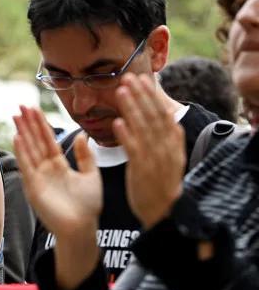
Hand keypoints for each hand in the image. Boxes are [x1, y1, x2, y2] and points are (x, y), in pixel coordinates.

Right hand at [13, 106, 102, 238]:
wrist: (82, 228)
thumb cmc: (87, 206)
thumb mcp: (91, 176)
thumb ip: (85, 156)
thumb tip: (82, 135)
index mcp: (59, 165)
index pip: (48, 140)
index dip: (42, 124)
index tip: (35, 108)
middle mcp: (46, 169)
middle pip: (36, 141)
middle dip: (29, 123)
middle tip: (21, 105)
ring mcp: (38, 178)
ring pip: (29, 149)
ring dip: (23, 132)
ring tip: (16, 115)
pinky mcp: (33, 187)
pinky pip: (27, 166)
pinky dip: (22, 151)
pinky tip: (18, 137)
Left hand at [112, 74, 184, 228]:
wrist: (163, 212)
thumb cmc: (160, 183)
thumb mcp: (167, 157)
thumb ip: (162, 137)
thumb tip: (158, 115)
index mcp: (172, 143)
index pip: (162, 114)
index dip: (151, 96)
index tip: (142, 79)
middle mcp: (166, 147)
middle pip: (153, 116)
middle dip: (141, 95)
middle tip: (128, 77)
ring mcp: (155, 158)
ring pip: (143, 128)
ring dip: (132, 108)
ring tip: (121, 91)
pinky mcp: (142, 170)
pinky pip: (134, 149)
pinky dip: (126, 135)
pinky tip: (117, 122)